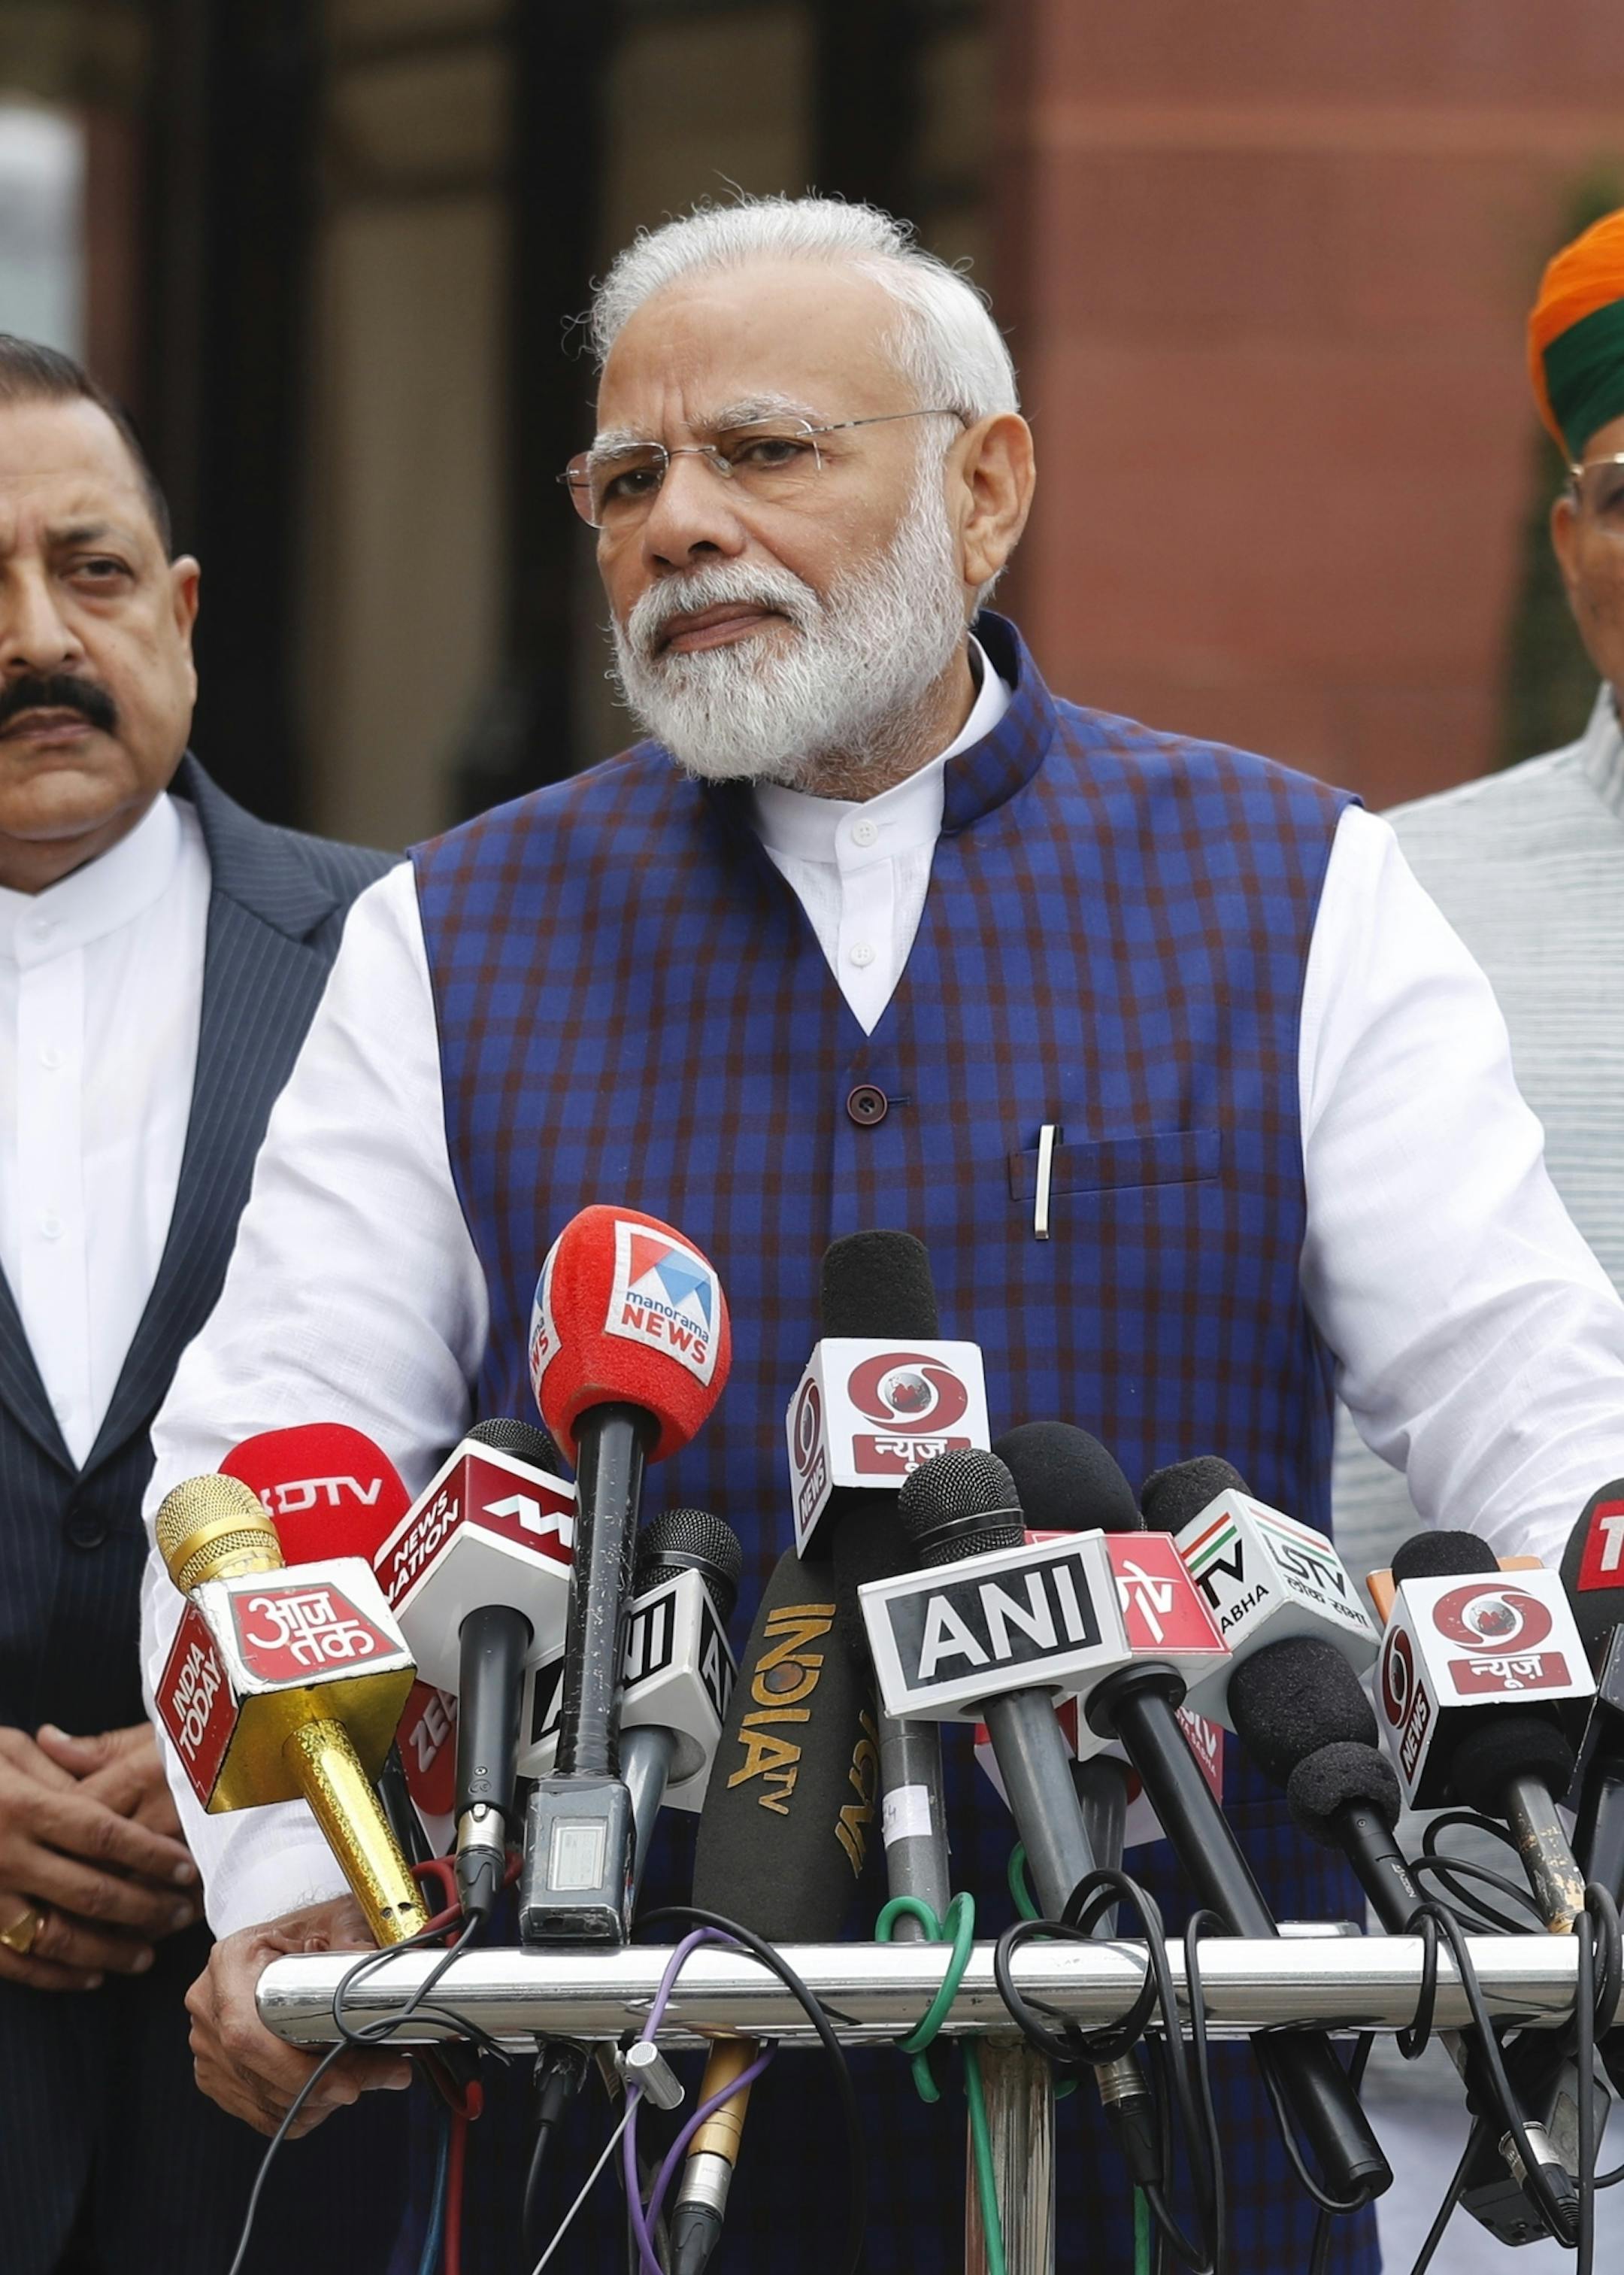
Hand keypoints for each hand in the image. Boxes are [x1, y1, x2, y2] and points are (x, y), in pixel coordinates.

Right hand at [0, 1726, 198, 1989]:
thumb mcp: (5, 1750)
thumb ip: (60, 1770)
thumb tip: (119, 1782)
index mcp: (23, 1805)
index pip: (104, 1836)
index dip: (152, 1855)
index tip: (186, 1868)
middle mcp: (6, 1855)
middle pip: (93, 1891)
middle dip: (146, 1907)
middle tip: (183, 1913)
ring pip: (59, 1937)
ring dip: (110, 1950)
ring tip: (147, 1953)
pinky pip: (16, 1961)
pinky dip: (57, 1974)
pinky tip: (91, 1975)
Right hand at [186, 1896, 413, 2136]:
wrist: (288, 1938)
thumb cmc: (312, 1927)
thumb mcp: (338, 1920)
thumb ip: (353, 1938)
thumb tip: (370, 1961)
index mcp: (229, 1962)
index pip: (248, 2037)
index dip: (297, 2071)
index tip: (350, 2082)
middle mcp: (208, 2006)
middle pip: (258, 2075)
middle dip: (325, 2087)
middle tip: (384, 2075)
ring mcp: (207, 2045)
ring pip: (263, 2100)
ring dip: (320, 2102)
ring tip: (369, 2077)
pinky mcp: (216, 2074)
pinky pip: (259, 2112)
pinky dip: (299, 2111)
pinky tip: (333, 2089)